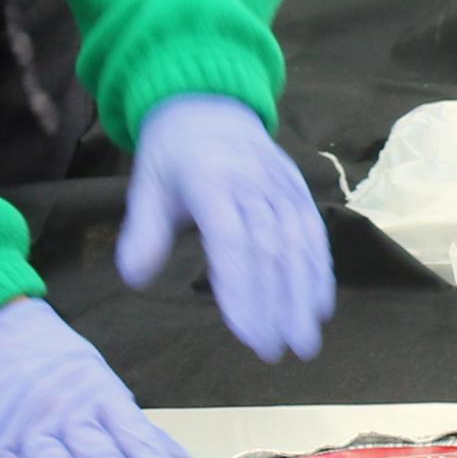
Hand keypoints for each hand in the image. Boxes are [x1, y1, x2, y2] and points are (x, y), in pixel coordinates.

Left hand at [116, 95, 335, 361]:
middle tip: (273, 352)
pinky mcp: (299, 191)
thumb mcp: (146, 187)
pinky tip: (321, 307)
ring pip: (299, 245)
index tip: (245, 333)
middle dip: (276, 305)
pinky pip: (315, 233)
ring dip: (304, 296)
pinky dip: (320, 271)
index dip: (242, 288)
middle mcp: (255, 183)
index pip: (233, 241)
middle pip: (272, 249)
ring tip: (304, 343)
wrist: (209, 105)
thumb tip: (136, 280)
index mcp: (212, 180)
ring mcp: (283, 185)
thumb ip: (143, 232)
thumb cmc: (172, 157)